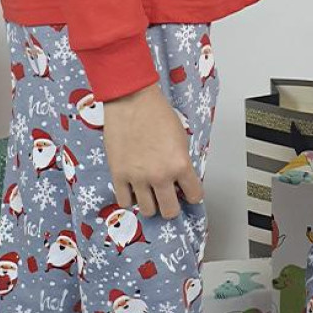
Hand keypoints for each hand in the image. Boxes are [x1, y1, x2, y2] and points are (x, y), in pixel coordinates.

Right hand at [103, 82, 202, 218]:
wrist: (131, 100)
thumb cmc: (157, 113)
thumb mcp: (181, 138)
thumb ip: (182, 162)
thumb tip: (180, 180)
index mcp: (180, 165)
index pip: (194, 196)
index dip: (192, 194)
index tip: (188, 192)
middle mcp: (160, 175)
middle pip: (170, 211)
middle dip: (172, 206)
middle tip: (169, 197)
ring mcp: (138, 177)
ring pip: (148, 211)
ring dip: (152, 204)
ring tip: (150, 192)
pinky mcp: (118, 175)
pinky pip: (125, 202)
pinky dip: (131, 199)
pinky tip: (134, 189)